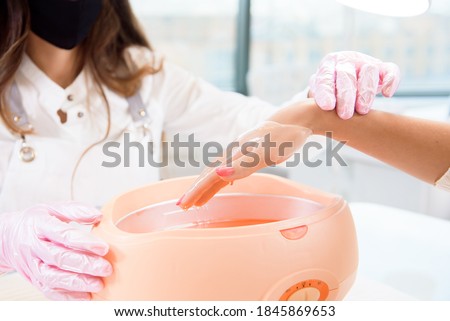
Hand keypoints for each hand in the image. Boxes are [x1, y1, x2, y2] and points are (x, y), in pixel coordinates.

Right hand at [0, 202, 111, 299]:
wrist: (8, 238)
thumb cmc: (36, 222)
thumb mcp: (53, 208)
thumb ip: (75, 210)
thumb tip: (98, 215)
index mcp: (39, 226)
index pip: (63, 234)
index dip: (84, 242)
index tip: (104, 248)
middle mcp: (34, 247)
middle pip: (59, 258)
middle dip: (84, 265)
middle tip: (105, 268)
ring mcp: (32, 265)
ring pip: (53, 278)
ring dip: (77, 283)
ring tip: (98, 284)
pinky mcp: (34, 279)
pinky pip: (49, 291)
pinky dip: (68, 296)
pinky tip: (85, 296)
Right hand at [178, 121, 311, 208]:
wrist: (294, 121)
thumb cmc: (284, 138)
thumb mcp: (268, 153)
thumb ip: (243, 165)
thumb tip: (218, 174)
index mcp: (236, 153)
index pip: (211, 175)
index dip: (197, 190)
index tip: (184, 204)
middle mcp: (233, 152)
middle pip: (209, 173)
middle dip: (195, 190)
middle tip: (182, 206)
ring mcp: (239, 153)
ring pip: (217, 172)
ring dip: (205, 187)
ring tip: (195, 202)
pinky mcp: (246, 154)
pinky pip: (228, 169)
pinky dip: (220, 180)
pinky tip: (221, 186)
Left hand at [309, 51, 399, 118]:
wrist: (344, 82)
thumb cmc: (329, 93)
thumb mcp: (319, 95)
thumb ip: (316, 100)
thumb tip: (315, 112)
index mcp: (328, 65)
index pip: (326, 77)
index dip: (326, 92)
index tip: (327, 107)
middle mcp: (346, 60)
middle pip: (346, 75)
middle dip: (346, 96)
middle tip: (345, 115)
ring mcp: (365, 62)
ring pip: (369, 71)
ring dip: (365, 92)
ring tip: (361, 111)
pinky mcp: (383, 68)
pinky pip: (391, 70)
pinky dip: (391, 80)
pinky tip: (387, 94)